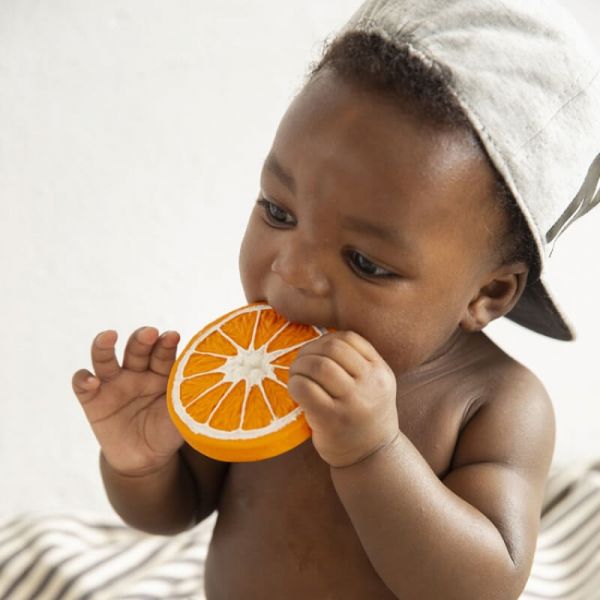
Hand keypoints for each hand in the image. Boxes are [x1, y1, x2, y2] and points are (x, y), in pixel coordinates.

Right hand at [72, 327, 183, 476]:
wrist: (145, 460)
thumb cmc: (169, 432)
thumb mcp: (182, 417)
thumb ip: (190, 401)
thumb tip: (213, 388)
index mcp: (162, 371)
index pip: (163, 352)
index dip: (166, 343)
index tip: (173, 336)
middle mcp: (137, 372)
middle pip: (137, 349)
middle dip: (143, 339)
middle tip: (150, 333)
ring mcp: (113, 384)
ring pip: (105, 358)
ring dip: (104, 345)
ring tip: (109, 336)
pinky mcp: (93, 400)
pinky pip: (82, 386)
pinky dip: (83, 379)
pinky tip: (91, 380)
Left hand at [288, 331, 398, 467]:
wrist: (372, 458)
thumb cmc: (364, 417)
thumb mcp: (373, 386)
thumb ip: (356, 363)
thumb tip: (318, 338)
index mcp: (381, 372)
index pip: (349, 338)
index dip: (325, 339)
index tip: (315, 352)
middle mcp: (371, 385)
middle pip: (332, 348)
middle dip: (308, 351)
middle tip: (299, 363)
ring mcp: (352, 403)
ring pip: (319, 366)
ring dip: (299, 366)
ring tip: (295, 376)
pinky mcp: (332, 419)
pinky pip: (306, 388)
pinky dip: (295, 384)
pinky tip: (295, 390)